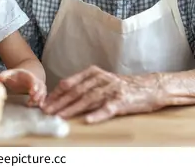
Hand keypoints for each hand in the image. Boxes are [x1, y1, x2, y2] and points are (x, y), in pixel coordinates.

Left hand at [0, 69, 46, 106]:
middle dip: (38, 93)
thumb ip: (3, 76)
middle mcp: (36, 81)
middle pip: (40, 87)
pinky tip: (40, 107)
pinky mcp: (39, 93)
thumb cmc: (15, 76)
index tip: (32, 91)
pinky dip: (42, 101)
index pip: (33, 80)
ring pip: (43, 93)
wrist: (23, 75)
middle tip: (34, 100)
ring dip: (39, 98)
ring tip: (31, 104)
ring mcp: (38, 87)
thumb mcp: (9, 73)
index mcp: (29, 76)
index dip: (34, 85)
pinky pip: (43, 97)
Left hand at [41, 65, 162, 123]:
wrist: (150, 87)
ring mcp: (111, 89)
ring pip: (88, 99)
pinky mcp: (122, 100)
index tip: (44, 103)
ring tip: (60, 116)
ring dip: (72, 108)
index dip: (55, 93)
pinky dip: (97, 114)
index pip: (69, 83)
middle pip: (75, 91)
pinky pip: (107, 108)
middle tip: (46, 111)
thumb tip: (62, 97)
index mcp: (93, 73)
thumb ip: (84, 86)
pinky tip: (88, 120)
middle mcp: (101, 79)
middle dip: (59, 102)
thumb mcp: (101, 81)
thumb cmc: (122, 86)